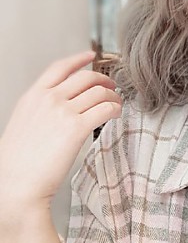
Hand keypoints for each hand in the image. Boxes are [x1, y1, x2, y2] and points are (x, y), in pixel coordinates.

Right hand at [0, 51, 121, 211]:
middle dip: (104, 80)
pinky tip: (116, 114)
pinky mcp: (76, 128)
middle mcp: (48, 99)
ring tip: (116, 104)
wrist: (15, 186)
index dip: (79, 59)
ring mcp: (63, 111)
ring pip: (99, 92)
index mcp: (33, 96)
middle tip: (112, 87)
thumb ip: (42, 109)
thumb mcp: (24, 123)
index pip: (59, 68)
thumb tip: (61, 107)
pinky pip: (106, 109)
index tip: (91, 55)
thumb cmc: (18, 163)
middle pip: (86, 77)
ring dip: (113, 97)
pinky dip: (116, 109)